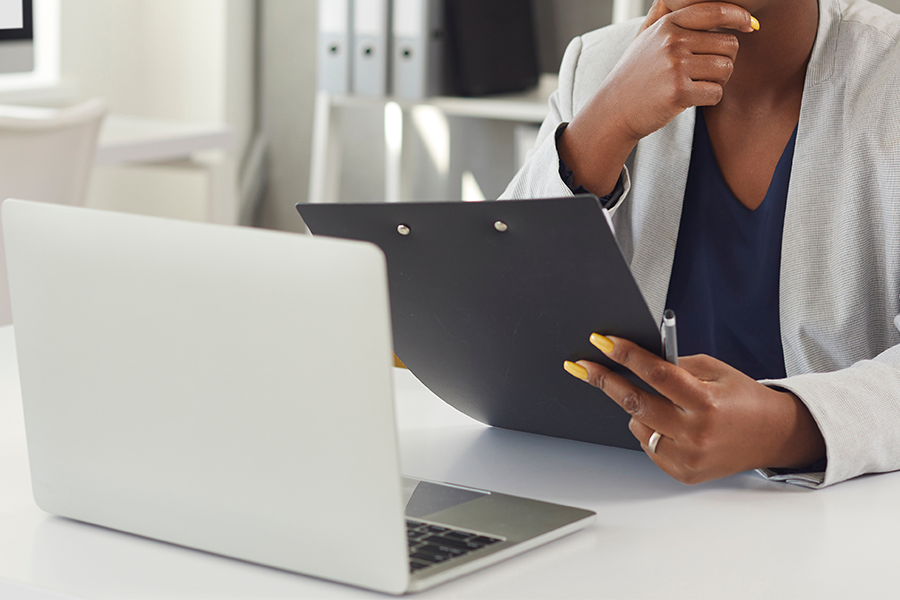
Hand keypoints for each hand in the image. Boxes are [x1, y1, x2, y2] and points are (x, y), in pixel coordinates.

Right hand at [558, 1, 757, 194]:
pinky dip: (709, 99)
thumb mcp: (643, 38)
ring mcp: (674, 67)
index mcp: (667, 25)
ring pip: (726, 69)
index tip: (750, 25)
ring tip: (695, 85)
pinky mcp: (678, 93)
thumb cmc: (634, 75)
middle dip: (724, 60)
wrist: (614, 109)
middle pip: (729, 45)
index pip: (715, 11)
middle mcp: (672, 42)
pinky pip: (716, 93)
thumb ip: (661, 14)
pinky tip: (690, 99)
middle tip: (705, 72)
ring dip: (718, 81)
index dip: (739, 17)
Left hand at [564, 335, 824, 483]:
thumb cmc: (743, 398)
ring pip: (637, 426)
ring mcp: (689, 457)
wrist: (772, 435)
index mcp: (707, 402)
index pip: (658, 374)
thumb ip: (677, 365)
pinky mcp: (683, 473)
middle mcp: (697, 433)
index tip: (603, 341)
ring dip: (636, 409)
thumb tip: (635, 358)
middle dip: (606, 381)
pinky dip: (648, 430)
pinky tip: (667, 423)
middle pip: (636, 403)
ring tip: (657, 402)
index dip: (628, 356)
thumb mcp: (716, 370)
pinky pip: (647, 446)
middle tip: (584, 366)